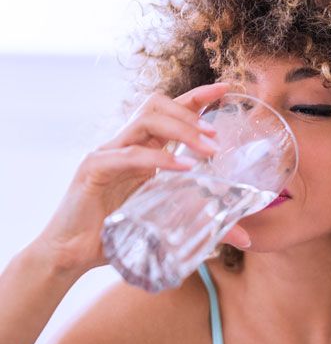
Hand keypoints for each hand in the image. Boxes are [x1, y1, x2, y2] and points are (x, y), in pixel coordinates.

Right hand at [34, 82, 250, 276]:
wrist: (72, 255)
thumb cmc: (118, 232)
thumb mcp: (167, 221)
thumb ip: (204, 222)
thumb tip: (245, 236)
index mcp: (142, 148)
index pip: (170, 111)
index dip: (197, 96)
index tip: (226, 89)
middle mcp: (126, 143)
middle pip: (157, 105)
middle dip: (191, 112)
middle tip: (217, 135)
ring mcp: (108, 152)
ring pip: (145, 120)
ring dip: (181, 129)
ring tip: (208, 149)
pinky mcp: (94, 169)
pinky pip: (130, 155)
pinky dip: (159, 159)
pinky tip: (184, 169)